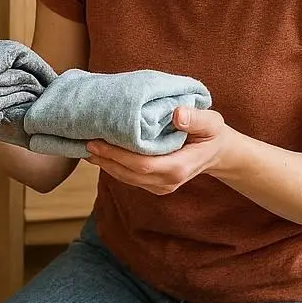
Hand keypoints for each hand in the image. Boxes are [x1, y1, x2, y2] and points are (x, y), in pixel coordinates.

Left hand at [86, 108, 229, 194]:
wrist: (216, 152)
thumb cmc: (212, 134)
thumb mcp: (211, 122)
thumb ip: (195, 119)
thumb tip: (178, 115)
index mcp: (178, 168)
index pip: (141, 165)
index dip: (116, 155)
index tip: (97, 142)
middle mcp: (167, 182)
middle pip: (128, 174)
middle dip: (105, 159)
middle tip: (84, 142)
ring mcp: (160, 187)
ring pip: (126, 177)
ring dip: (105, 164)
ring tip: (86, 147)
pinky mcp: (154, 185)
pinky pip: (129, 177)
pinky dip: (114, 165)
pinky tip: (101, 153)